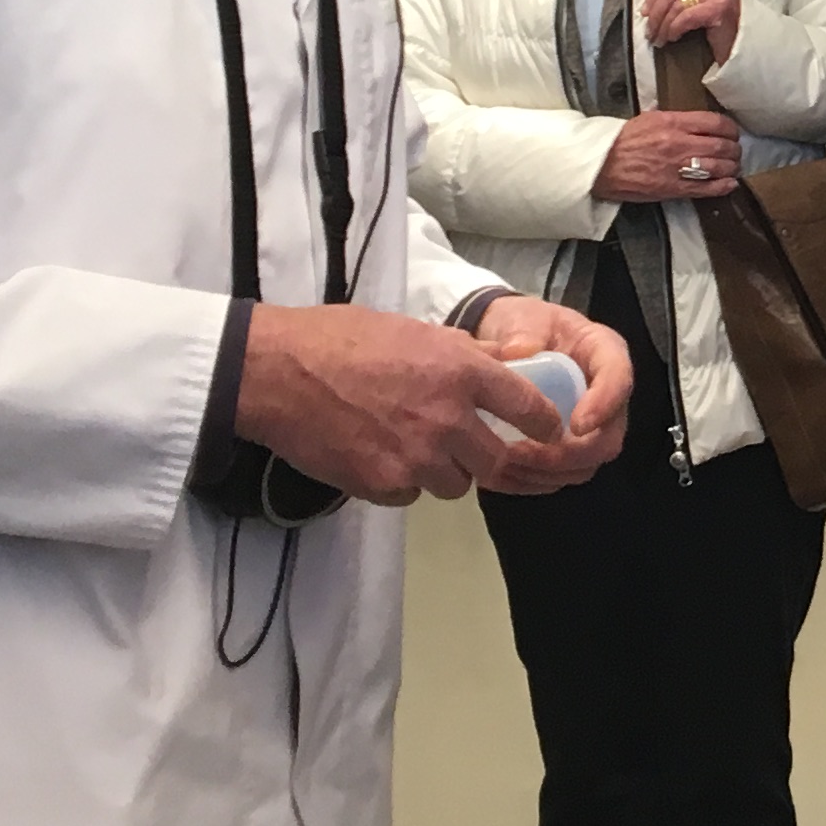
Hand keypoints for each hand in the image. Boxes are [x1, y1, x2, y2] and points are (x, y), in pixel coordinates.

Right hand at [232, 304, 544, 507]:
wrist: (279, 372)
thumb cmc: (343, 339)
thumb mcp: (414, 330)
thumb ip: (470, 352)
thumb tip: (517, 359)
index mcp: (461, 372)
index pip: (529, 408)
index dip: (544, 424)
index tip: (547, 431)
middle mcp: (446, 419)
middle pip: (497, 463)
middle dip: (489, 458)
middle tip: (472, 447)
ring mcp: (415, 458)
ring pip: (455, 485)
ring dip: (445, 472)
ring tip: (415, 446)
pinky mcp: (382, 485)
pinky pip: (411, 496)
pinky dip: (404, 483)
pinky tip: (380, 455)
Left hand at [469, 295, 635, 492]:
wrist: (509, 340)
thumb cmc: (525, 325)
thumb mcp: (524, 317)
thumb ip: (524, 331)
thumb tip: (519, 352)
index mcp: (604, 353)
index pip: (619, 380)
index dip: (604, 405)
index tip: (576, 425)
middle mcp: (606, 395)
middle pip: (609, 437)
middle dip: (571, 453)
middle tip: (528, 453)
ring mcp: (591, 425)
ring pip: (588, 463)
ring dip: (552, 472)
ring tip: (509, 463)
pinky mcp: (570, 446)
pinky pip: (565, 474)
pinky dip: (538, 479)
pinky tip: (507, 471)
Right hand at [595, 108, 742, 203]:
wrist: (602, 165)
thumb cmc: (623, 141)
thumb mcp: (650, 119)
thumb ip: (677, 120)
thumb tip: (699, 123)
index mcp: (674, 123)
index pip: (715, 122)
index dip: (730, 128)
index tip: (732, 132)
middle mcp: (680, 144)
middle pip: (722, 146)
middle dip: (734, 149)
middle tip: (735, 150)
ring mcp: (679, 168)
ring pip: (719, 167)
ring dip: (732, 167)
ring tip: (733, 166)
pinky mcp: (675, 189)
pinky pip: (708, 189)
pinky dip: (723, 186)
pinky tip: (729, 183)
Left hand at [640, 0, 741, 67]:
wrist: (740, 39)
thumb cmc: (717, 17)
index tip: (644, 11)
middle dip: (655, 11)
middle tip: (649, 29)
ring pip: (677, 4)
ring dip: (662, 24)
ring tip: (657, 37)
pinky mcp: (719, 7)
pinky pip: (686, 17)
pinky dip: (674, 29)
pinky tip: (672, 37)